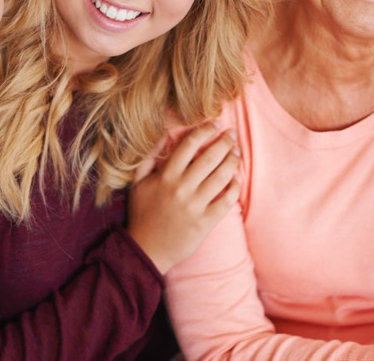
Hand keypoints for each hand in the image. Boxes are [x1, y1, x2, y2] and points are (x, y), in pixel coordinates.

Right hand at [127, 122, 239, 273]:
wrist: (146, 250)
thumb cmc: (142, 214)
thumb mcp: (137, 183)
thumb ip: (149, 158)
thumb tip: (163, 135)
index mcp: (165, 176)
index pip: (188, 145)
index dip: (204, 131)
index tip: (215, 123)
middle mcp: (181, 189)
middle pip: (209, 158)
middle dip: (224, 142)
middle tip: (232, 135)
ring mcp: (195, 206)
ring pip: (221, 177)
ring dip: (232, 161)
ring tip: (236, 154)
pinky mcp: (205, 223)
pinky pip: (226, 201)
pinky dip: (234, 187)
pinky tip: (236, 179)